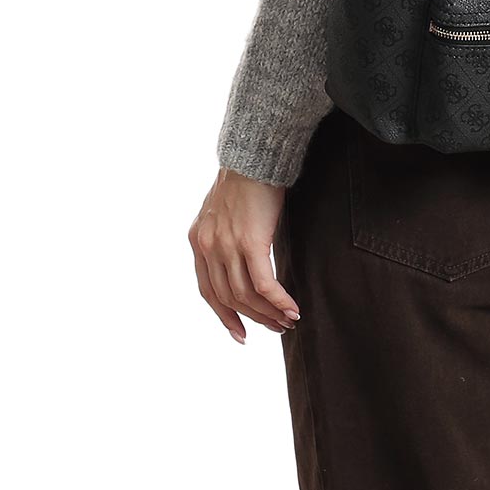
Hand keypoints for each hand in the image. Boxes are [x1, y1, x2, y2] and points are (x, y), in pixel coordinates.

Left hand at [188, 169, 299, 341]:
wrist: (254, 155)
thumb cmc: (246, 179)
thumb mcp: (224, 210)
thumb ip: (225, 234)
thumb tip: (241, 256)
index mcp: (197, 240)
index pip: (208, 291)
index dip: (224, 315)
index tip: (240, 333)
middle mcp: (207, 246)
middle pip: (228, 298)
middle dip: (253, 318)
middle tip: (275, 328)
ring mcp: (226, 246)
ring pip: (245, 295)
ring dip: (268, 313)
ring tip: (288, 321)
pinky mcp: (250, 242)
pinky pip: (263, 284)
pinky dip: (278, 301)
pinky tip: (292, 309)